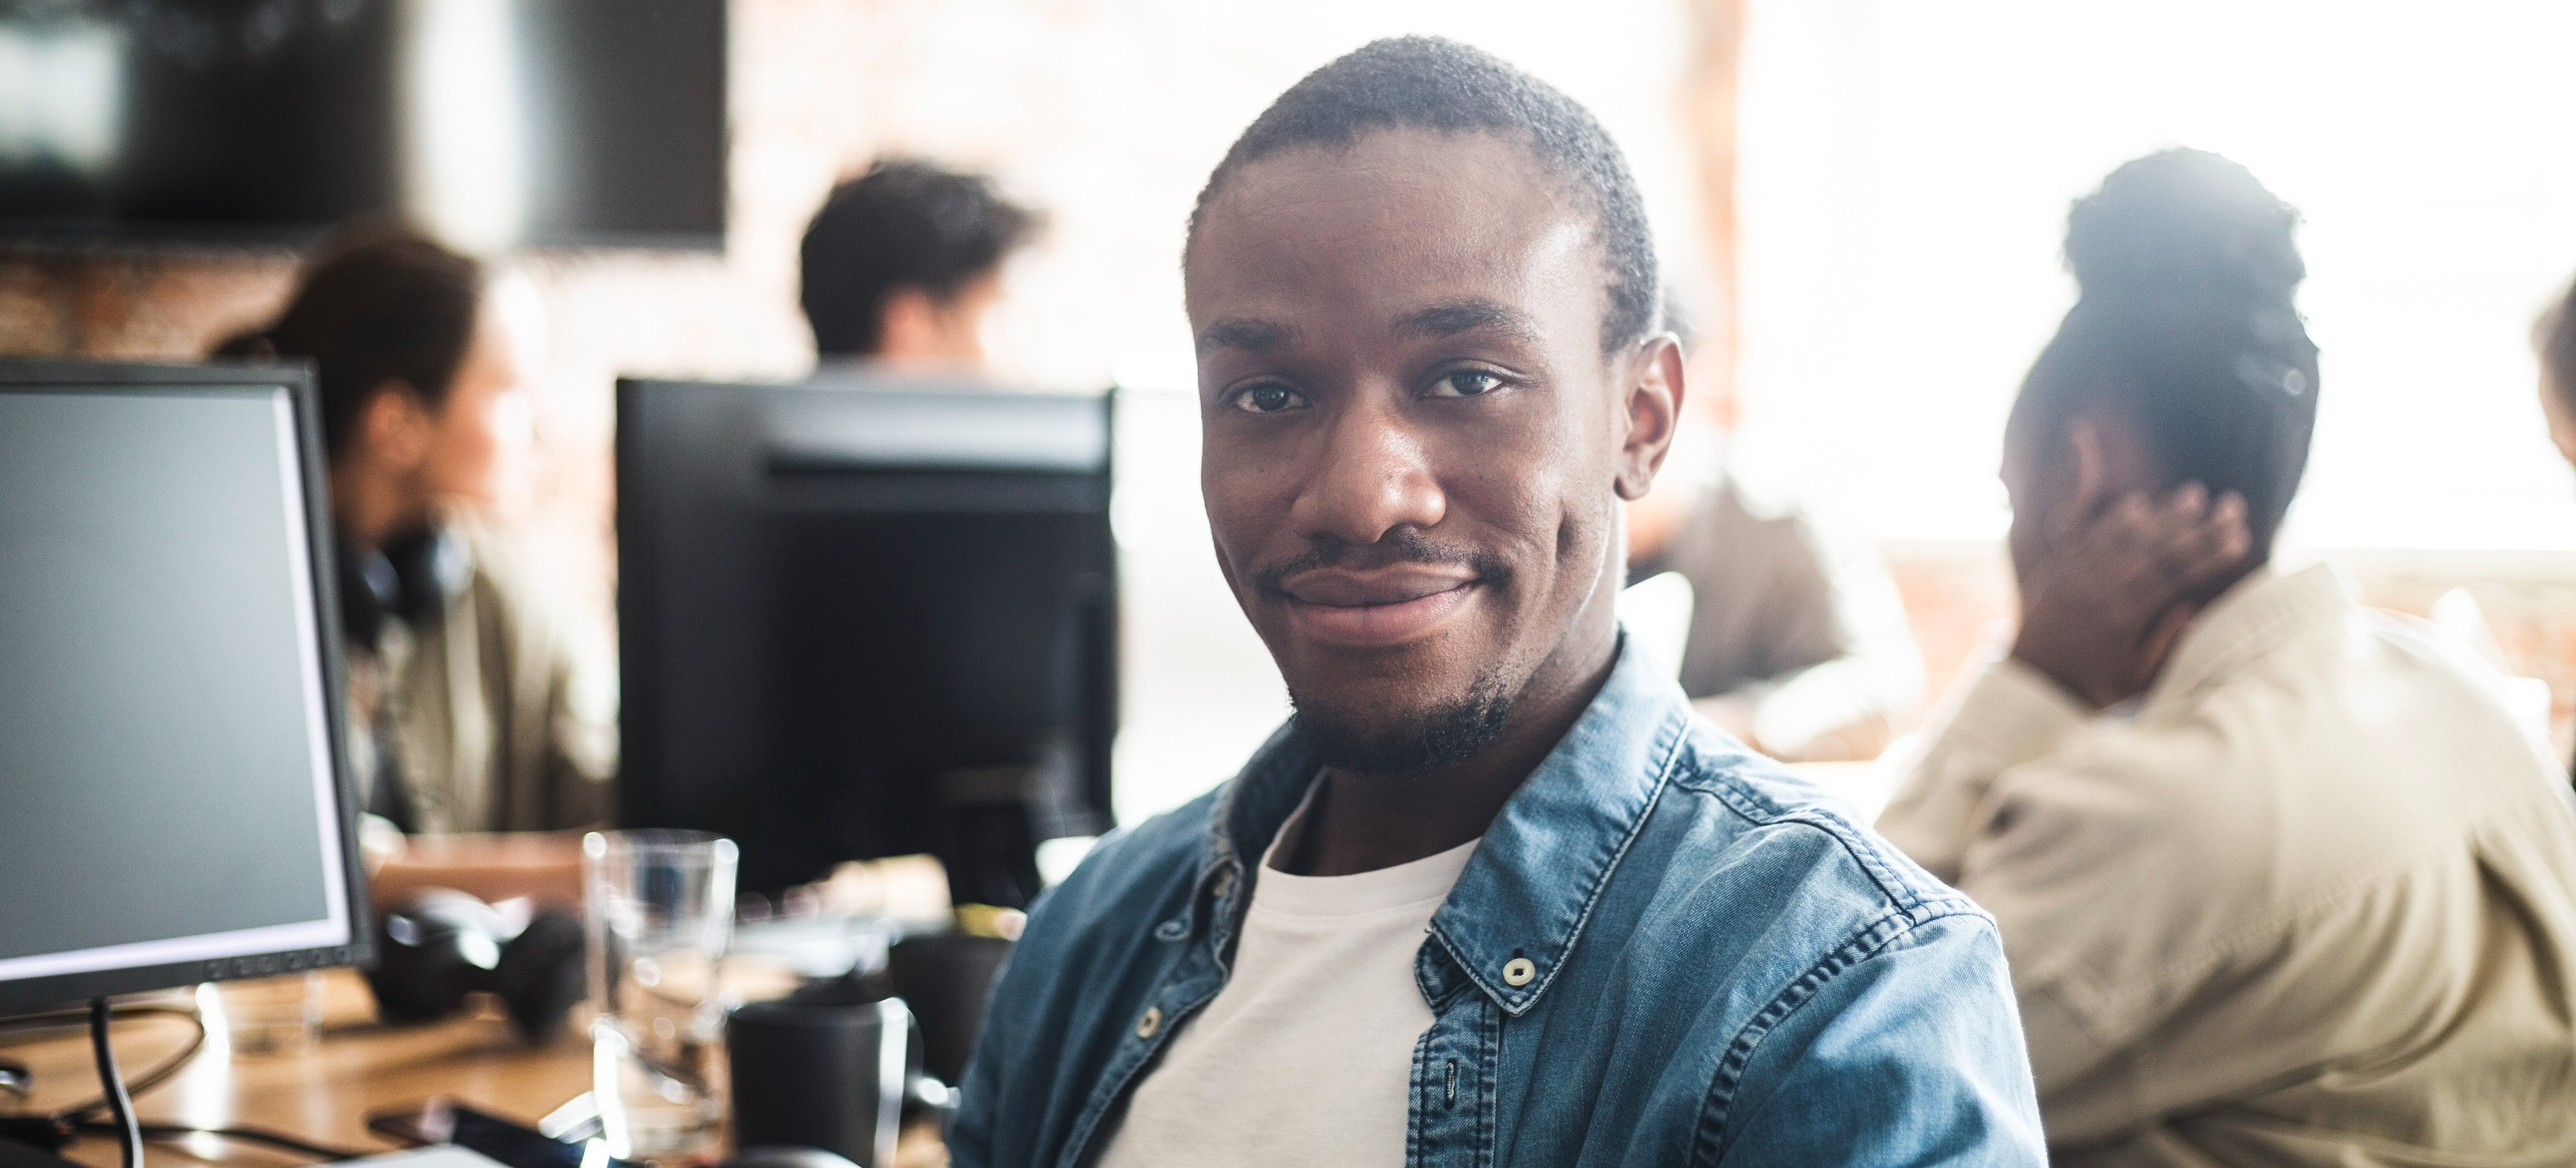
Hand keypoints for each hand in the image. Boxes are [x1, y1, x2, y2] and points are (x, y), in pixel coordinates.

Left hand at [2010, 483, 2249, 707]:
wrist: (2026, 689)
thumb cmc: (2087, 690)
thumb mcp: (2132, 682)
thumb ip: (2163, 647)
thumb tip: (2191, 608)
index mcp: (2120, 620)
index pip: (2175, 575)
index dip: (2210, 554)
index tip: (2240, 537)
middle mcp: (2096, 591)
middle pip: (2156, 549)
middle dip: (2198, 526)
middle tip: (2232, 505)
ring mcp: (2072, 578)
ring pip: (2124, 537)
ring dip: (2161, 514)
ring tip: (2194, 494)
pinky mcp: (2054, 573)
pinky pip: (2088, 538)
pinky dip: (2114, 520)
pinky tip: (2139, 502)